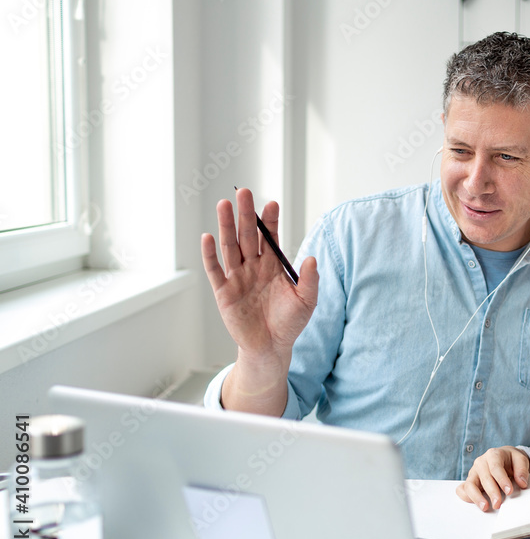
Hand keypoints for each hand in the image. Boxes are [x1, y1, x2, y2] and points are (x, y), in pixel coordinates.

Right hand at [201, 189, 319, 412]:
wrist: (271, 347)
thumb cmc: (290, 323)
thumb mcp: (306, 301)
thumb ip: (309, 280)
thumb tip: (312, 258)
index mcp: (273, 266)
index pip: (270, 237)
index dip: (269, 221)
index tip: (271, 203)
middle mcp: (254, 267)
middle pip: (247, 236)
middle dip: (245, 214)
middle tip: (243, 191)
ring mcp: (237, 277)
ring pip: (230, 246)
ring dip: (226, 226)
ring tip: (224, 204)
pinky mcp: (223, 292)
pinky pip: (215, 270)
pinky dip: (210, 254)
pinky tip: (208, 237)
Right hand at [456, 446, 529, 511]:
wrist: (504, 458)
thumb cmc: (511, 460)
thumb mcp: (521, 460)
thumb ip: (522, 469)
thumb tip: (521, 482)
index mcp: (493, 455)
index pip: (496, 467)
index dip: (502, 480)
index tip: (509, 491)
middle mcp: (481, 462)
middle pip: (484, 478)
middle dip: (491, 492)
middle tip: (498, 504)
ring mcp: (474, 472)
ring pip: (470, 485)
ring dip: (477, 497)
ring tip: (485, 507)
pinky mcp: (469, 481)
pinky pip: (462, 489)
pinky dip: (466, 496)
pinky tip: (476, 503)